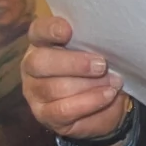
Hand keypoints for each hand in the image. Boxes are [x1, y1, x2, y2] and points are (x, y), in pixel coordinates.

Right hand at [21, 16, 130, 145]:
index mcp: (44, 43)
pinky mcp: (44, 116)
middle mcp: (32, 67)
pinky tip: (108, 96)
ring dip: (89, 86)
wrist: (106, 102)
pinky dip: (90, 102)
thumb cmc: (98, 68)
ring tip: (113, 83)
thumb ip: (95, 42)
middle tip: (101, 66)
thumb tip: (109, 38)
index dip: (49, 30)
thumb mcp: (99, 51)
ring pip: (54, 89)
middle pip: (39, 62)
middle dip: (73, 63)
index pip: (38, 31)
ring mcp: (34, 93)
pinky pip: (64, 111)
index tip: (68, 31)